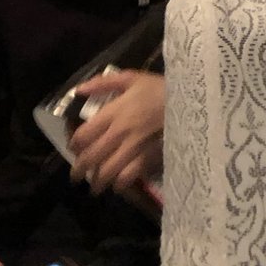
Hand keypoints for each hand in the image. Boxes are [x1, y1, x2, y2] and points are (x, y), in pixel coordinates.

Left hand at [68, 70, 164, 195]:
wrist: (192, 101)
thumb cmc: (160, 88)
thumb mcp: (131, 78)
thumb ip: (102, 83)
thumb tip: (78, 91)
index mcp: (114, 112)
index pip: (85, 133)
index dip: (75, 145)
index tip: (73, 150)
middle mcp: (120, 132)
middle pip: (93, 155)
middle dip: (80, 169)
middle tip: (76, 177)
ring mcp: (135, 147)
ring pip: (109, 169)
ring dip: (98, 181)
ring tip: (94, 187)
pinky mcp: (151, 157)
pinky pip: (131, 175)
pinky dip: (121, 183)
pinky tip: (118, 186)